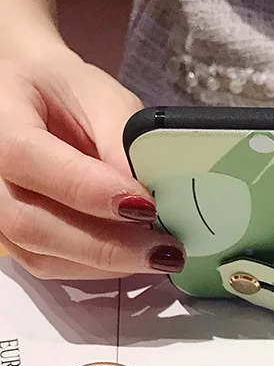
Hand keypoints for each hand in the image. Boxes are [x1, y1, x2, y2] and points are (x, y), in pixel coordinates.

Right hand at [0, 51, 184, 279]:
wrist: (41, 104)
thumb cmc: (70, 96)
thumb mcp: (104, 101)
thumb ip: (123, 144)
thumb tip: (150, 198)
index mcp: (0, 115)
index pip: (27, 157)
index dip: (87, 188)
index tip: (145, 205)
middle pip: (30, 222)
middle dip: (107, 244)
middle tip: (165, 247)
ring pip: (41, 253)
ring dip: (108, 262)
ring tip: (160, 255)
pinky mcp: (14, 240)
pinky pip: (52, 266)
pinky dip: (100, 268)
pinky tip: (136, 256)